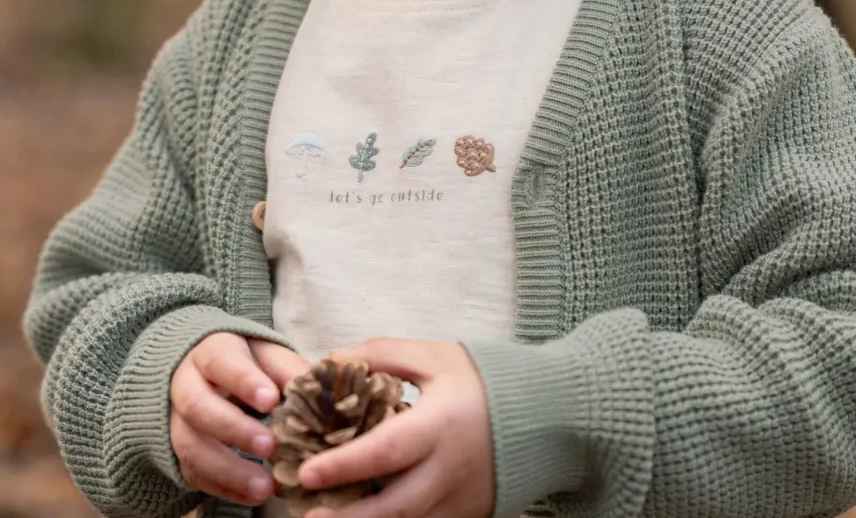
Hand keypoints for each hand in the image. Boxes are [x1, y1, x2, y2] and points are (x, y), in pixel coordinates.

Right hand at [170, 332, 311, 505]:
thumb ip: (289, 369)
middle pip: (198, 406)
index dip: (244, 382)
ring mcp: (175, 420)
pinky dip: (224, 488)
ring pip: (190, 445)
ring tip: (265, 486)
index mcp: (210, 351)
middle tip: (270, 446)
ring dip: (228, 469)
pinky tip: (254, 496)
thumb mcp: (267, 355)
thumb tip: (323, 388)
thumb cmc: (246, 362)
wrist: (205, 372)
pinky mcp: (178, 451)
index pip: (221, 362)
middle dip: (234, 429)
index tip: (271, 400)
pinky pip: (193, 473)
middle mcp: (185, 384)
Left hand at [298, 339, 494, 517]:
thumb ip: (381, 354)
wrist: (547, 415)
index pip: (385, 451)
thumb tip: (331, 360)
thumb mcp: (434, 356)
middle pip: (393, 507)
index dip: (344, 465)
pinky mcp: (466, 515)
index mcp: (439, 425)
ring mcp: (459, 500)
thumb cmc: (483, 380)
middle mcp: (448, 470)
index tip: (307, 473)